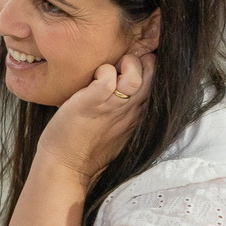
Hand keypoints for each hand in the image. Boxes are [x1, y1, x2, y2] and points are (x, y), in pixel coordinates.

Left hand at [36, 52, 156, 183]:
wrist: (65, 166)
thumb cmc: (86, 142)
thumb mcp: (117, 123)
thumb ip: (127, 104)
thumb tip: (126, 79)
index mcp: (140, 112)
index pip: (160, 79)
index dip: (149, 66)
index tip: (130, 67)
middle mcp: (131, 109)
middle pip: (155, 72)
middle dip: (141, 59)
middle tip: (121, 65)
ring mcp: (112, 107)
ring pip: (136, 75)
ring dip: (125, 63)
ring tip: (110, 69)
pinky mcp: (91, 104)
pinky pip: (107, 78)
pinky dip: (103, 71)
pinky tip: (92, 79)